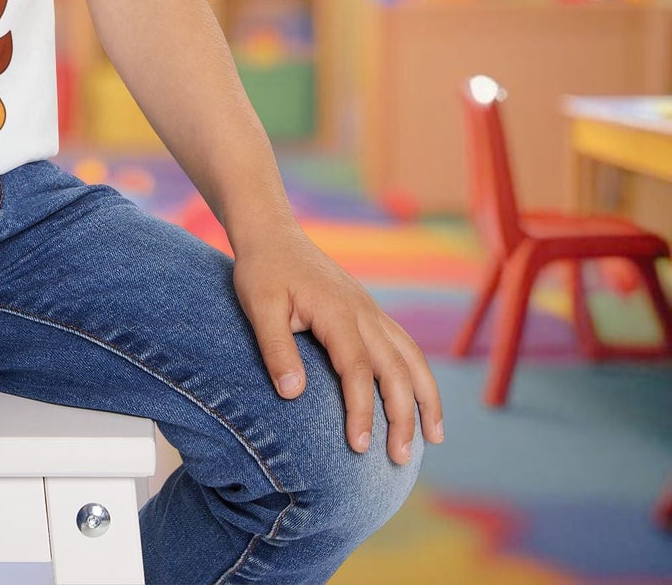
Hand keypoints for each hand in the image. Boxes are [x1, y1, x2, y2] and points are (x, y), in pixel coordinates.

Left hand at [231, 221, 443, 463]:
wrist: (273, 234)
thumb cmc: (263, 271)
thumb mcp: (258, 306)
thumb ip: (276, 347)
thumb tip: (292, 394)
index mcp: (337, 312)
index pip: (356, 370)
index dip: (360, 410)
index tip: (358, 447)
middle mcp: (363, 312)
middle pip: (395, 369)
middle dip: (403, 416)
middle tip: (399, 458)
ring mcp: (370, 310)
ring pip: (412, 357)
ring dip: (425, 398)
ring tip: (434, 438)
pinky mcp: (370, 311)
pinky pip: (405, 345)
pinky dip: (418, 375)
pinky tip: (418, 399)